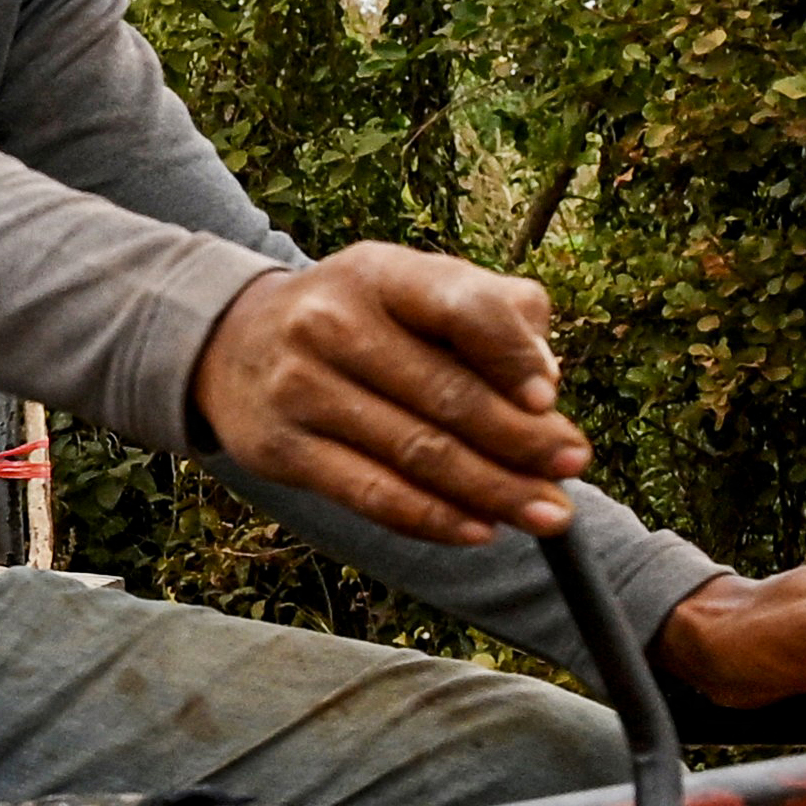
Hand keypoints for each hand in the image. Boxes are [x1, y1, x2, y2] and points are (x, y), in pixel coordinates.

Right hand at [188, 243, 588, 546]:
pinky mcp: (281, 450)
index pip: (461, 308)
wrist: (231, 343)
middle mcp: (331, 325)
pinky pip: (371, 494)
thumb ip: (491, 311)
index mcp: (379, 274)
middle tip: (573, 467)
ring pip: (417, 453)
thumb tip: (546, 382)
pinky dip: (434, 519)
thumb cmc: (355, 317)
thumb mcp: (412, 286)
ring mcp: (300, 390)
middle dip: (523, 440)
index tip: (552, 401)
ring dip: (494, 491)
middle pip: (447, 395)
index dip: (513, 357)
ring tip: (549, 514)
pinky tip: (480, 531)